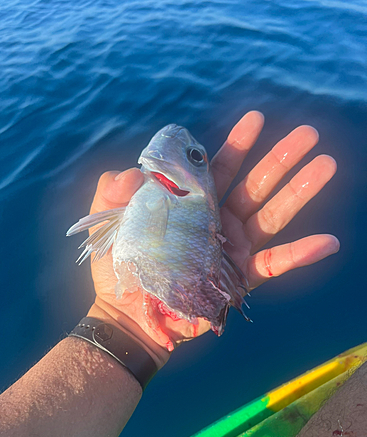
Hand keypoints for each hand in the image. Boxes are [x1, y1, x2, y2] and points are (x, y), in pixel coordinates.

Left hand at [87, 112, 338, 366]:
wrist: (127, 317)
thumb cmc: (119, 270)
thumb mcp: (108, 222)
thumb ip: (114, 189)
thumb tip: (136, 172)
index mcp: (191, 205)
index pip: (218, 168)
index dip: (237, 145)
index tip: (256, 119)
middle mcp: (218, 222)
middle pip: (255, 184)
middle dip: (281, 158)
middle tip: (308, 133)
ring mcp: (233, 250)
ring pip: (272, 215)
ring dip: (299, 191)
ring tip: (326, 165)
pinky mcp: (240, 280)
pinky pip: (275, 264)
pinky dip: (301, 254)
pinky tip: (329, 242)